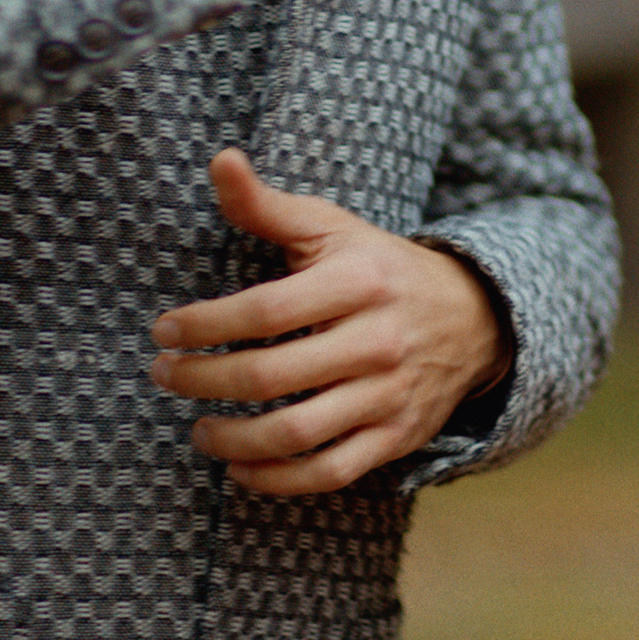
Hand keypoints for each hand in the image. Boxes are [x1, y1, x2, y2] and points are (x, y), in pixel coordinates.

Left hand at [148, 149, 510, 495]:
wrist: (474, 316)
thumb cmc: (377, 267)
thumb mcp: (331, 228)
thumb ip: (267, 204)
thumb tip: (219, 160)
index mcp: (360, 281)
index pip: (266, 310)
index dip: (204, 325)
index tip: (164, 331)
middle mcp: (379, 340)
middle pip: (271, 376)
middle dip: (203, 381)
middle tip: (166, 376)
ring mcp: (390, 393)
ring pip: (296, 433)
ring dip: (231, 439)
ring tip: (199, 428)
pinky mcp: (398, 437)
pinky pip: (328, 473)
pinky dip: (276, 479)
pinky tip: (241, 467)